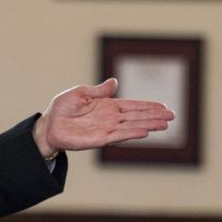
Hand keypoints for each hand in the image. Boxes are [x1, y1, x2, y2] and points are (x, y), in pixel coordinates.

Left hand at [32, 78, 174, 157]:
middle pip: (137, 116)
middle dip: (154, 116)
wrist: (49, 125)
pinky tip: (144, 132)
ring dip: (148, 125)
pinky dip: (131, 133)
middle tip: (172, 116)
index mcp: (108, 106)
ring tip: (164, 124)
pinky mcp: (98, 139)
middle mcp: (110, 118)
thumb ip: (99, 90)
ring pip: (132, 126)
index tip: (164, 107)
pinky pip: (118, 136)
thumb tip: (115, 82)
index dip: (148, 106)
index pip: (133, 106)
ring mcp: (106, 129)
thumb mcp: (80, 93)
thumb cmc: (63, 108)